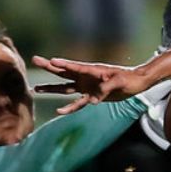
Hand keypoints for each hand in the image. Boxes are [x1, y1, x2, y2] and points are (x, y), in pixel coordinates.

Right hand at [29, 57, 146, 113]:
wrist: (136, 83)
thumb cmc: (129, 79)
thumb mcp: (119, 82)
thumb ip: (107, 88)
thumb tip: (94, 99)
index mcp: (92, 70)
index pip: (74, 66)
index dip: (63, 64)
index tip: (50, 60)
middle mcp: (86, 77)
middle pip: (63, 72)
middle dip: (49, 67)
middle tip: (34, 60)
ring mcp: (87, 86)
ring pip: (65, 87)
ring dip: (51, 88)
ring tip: (36, 89)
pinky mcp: (91, 95)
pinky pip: (77, 103)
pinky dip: (69, 107)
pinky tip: (59, 111)